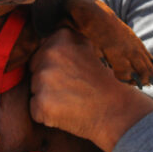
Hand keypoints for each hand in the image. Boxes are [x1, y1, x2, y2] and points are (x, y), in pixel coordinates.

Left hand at [29, 29, 152, 151]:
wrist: (118, 111)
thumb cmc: (102, 82)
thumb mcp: (86, 49)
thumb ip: (63, 42)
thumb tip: (40, 37)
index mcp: (60, 37)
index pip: (41, 52)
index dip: (55, 66)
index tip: (73, 73)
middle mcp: (49, 53)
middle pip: (34, 70)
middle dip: (48, 81)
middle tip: (73, 87)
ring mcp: (44, 78)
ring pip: (34, 89)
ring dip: (47, 97)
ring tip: (71, 100)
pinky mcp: (41, 103)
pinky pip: (35, 109)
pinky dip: (47, 114)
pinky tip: (67, 112)